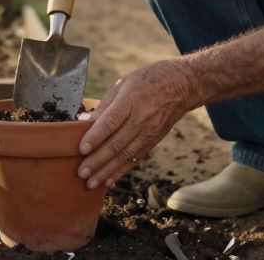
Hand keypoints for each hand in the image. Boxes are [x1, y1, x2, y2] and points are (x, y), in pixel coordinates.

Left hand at [77, 60, 197, 189]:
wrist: (182, 86)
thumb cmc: (148, 80)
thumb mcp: (124, 83)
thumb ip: (105, 104)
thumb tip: (85, 122)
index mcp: (131, 100)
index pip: (111, 122)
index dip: (96, 136)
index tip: (82, 149)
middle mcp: (141, 118)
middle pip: (117, 143)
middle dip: (98, 160)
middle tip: (81, 172)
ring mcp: (149, 132)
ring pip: (126, 155)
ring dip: (107, 171)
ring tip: (91, 183)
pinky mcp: (154, 140)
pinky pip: (136, 158)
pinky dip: (121, 170)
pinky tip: (109, 180)